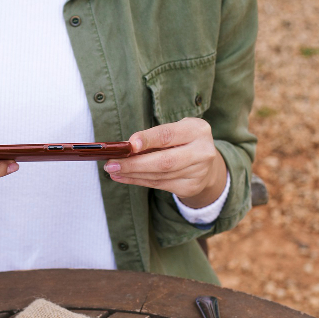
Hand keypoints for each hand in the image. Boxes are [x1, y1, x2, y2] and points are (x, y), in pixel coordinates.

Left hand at [103, 117, 226, 208]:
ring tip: (113, 170)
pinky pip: (159, 185)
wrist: (207, 164)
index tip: (129, 145)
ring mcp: (198, 172)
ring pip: (159, 175)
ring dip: (132, 174)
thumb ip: (155, 136)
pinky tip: (124, 177)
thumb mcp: (175, 130)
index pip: (169, 135)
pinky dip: (139, 181)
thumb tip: (126, 147)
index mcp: (197, 130)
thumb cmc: (183, 141)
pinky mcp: (191, 187)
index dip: (148, 139)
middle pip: (164, 161)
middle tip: (111, 164)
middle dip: (134, 164)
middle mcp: (202, 152)